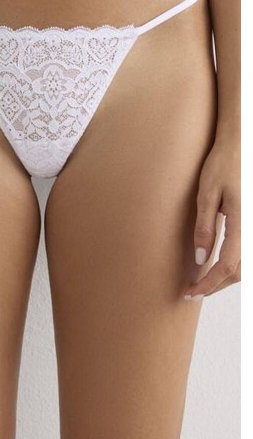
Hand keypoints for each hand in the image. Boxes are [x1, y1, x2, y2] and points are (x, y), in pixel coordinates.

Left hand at [184, 139, 240, 299]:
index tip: (191, 292)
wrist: (240, 147)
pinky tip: (215, 264)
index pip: (227, 266)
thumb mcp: (207, 195)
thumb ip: (205, 227)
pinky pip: (246, 253)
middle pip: (240, 271)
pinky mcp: (251, 224)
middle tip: (192, 291)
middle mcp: (252, 228)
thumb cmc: (222, 166)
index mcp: (243, 223)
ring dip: (225, 277)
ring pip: (246, 265)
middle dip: (216, 285)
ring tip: (202, 281)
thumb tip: (201, 258)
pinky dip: (233, 265)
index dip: (209, 283)